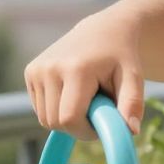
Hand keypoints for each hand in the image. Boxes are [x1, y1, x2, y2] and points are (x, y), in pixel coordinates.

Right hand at [23, 14, 144, 140]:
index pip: (69, 119)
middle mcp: (50, 68)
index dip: (85, 131)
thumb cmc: (121, 58)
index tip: (101, 124)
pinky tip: (72, 93)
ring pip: (45, 119)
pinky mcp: (30, 72)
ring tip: (85, 99)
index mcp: (75, 69)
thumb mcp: (133, 78)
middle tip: (96, 111)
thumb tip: (131, 131)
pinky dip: (56, 110)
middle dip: (77, 127)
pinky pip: (40, 109)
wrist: (103, 31)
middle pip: (55, 122)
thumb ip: (132, 104)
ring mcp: (36, 69)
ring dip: (66, 119)